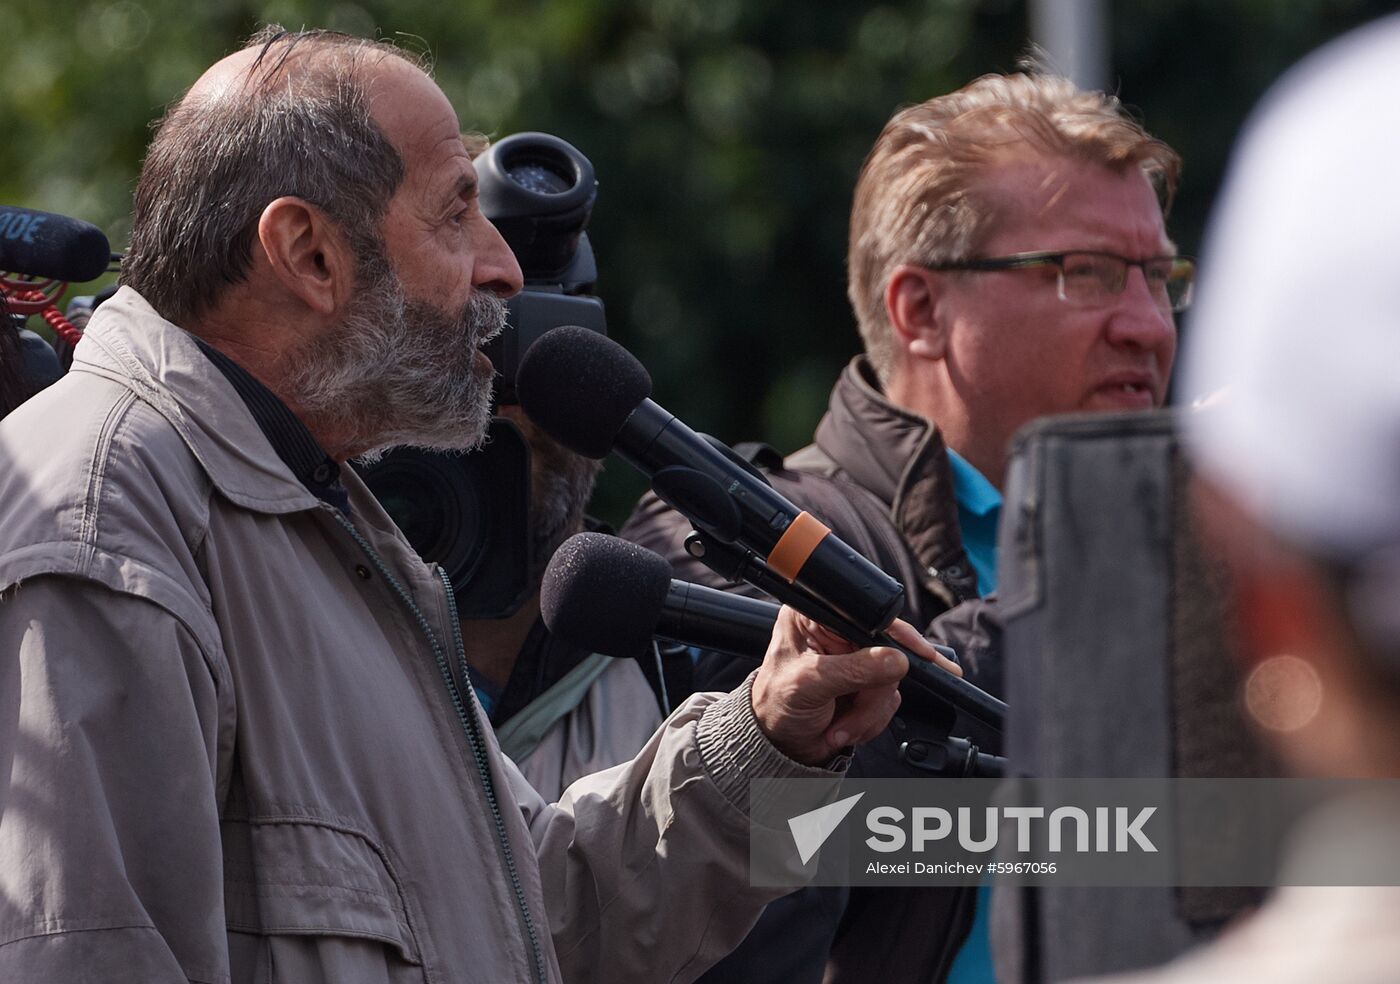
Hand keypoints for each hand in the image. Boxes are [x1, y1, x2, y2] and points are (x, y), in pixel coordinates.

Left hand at [750, 608, 962, 765]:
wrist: (780, 745)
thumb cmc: (776, 706)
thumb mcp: (809, 684)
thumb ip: (853, 670)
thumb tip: (895, 660)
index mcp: (815, 616)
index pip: (865, 613)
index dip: (894, 633)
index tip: (917, 653)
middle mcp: (837, 633)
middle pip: (887, 651)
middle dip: (872, 691)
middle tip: (850, 709)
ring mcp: (854, 660)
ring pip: (891, 680)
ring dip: (868, 712)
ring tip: (839, 726)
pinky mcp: (865, 684)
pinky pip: (889, 700)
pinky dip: (870, 720)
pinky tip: (844, 727)